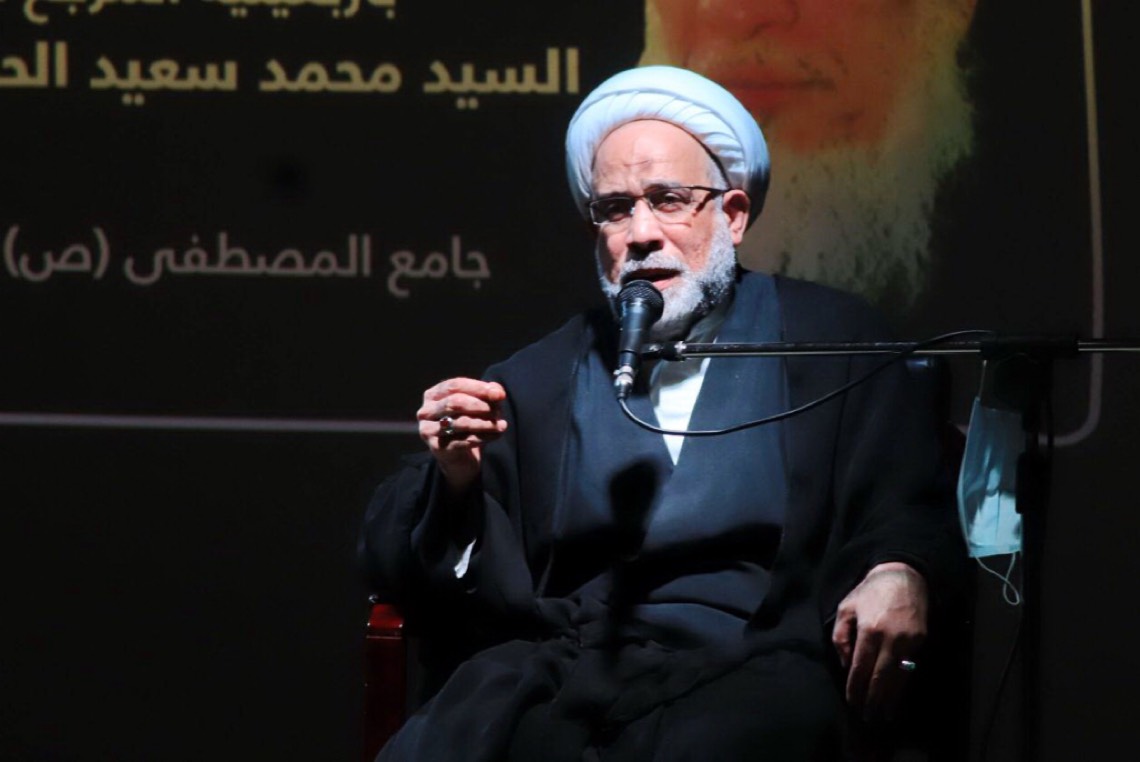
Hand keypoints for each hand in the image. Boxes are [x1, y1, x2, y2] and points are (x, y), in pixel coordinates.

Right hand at [417, 378, 507, 493]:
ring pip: (461, 423)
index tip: (500, 395)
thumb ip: (487, 394)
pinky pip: (465, 440)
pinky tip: (496, 435)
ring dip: (485, 423)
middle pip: (456, 402)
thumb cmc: (466, 422)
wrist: (458, 456)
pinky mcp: (438, 448)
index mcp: (433, 395)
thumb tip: (498, 392)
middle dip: (481, 406)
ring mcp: (429, 430)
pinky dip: (484, 437)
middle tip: (499, 412)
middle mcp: (426, 411)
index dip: (479, 388)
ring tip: (502, 425)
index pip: (455, 385)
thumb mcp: (476, 405)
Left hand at [831, 562, 927, 721]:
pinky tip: (896, 697)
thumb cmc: (869, 593)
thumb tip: (847, 666)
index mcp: (868, 630)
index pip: (860, 668)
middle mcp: (890, 639)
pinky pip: (910, 670)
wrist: (903, 577)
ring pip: (898, 678)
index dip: (855, 688)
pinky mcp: (921, 642)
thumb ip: (841, 638)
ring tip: (882, 715)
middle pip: (880, 678)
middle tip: (866, 717)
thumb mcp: (846, 609)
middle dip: (872, 700)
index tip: (852, 703)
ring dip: (889, 699)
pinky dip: (902, 686)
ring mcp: (909, 642)